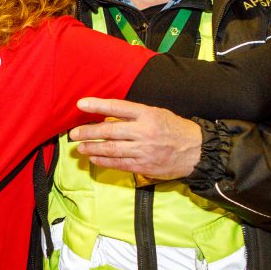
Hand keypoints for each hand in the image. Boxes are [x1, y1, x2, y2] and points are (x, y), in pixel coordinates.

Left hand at [69, 98, 201, 179]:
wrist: (196, 151)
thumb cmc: (175, 129)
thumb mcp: (157, 114)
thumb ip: (135, 116)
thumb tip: (109, 117)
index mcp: (147, 114)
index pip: (117, 107)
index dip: (98, 105)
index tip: (81, 104)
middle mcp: (144, 131)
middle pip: (110, 130)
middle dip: (89, 132)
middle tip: (74, 134)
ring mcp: (143, 150)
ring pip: (112, 149)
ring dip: (93, 149)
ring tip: (80, 148)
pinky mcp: (144, 165)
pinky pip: (119, 164)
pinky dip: (105, 161)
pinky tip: (95, 159)